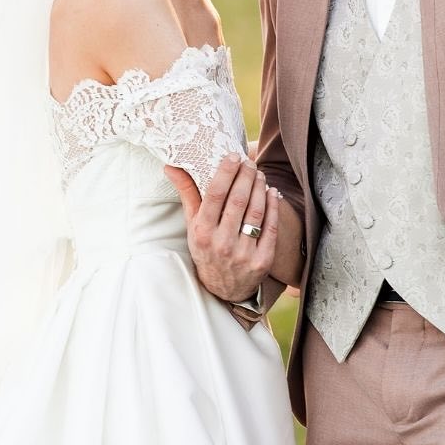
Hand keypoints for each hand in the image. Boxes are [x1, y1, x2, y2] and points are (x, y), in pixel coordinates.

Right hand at [164, 154, 278, 303]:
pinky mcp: (262, 261)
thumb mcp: (193, 225)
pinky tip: (272, 192)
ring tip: (260, 174)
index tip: (233, 156)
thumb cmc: (206, 249)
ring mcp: (243, 253)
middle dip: (246, 176)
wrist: (224, 289)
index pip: (215, 195)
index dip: (226, 172)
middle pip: (238, 200)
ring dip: (260, 188)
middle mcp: (222, 243)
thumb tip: (171, 166)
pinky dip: (273, 207)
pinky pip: (271, 228)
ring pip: (256, 212)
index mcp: (203, 232)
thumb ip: (187, 194)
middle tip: (250, 162)